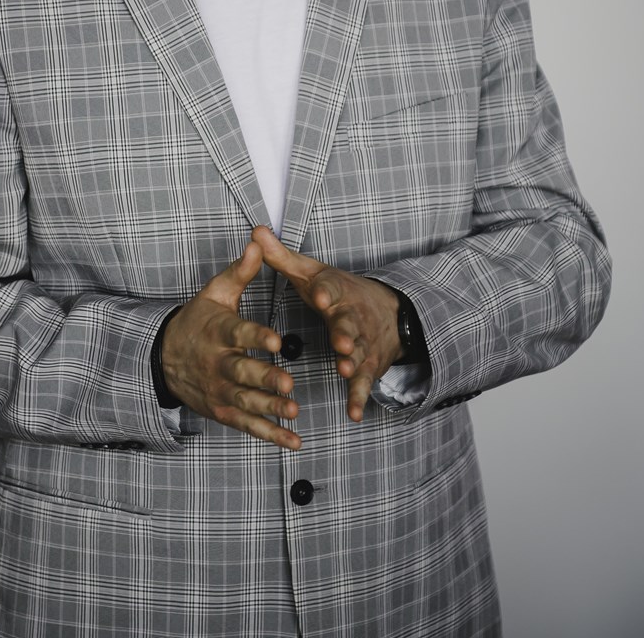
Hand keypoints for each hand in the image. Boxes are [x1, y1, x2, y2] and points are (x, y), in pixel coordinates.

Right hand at [161, 242, 300, 449]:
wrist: (164, 356)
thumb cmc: (199, 321)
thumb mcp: (215, 293)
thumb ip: (240, 272)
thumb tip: (259, 243)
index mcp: (219, 331)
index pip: (239, 333)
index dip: (257, 337)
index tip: (277, 340)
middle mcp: (218, 363)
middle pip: (243, 372)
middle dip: (266, 378)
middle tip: (289, 382)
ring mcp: (220, 389)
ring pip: (247, 401)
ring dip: (270, 408)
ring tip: (293, 411)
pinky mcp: (223, 410)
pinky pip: (247, 424)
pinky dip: (270, 434)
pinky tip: (293, 441)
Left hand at [251, 226, 403, 421]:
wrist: (388, 309)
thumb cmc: (337, 291)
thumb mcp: (311, 272)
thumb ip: (281, 257)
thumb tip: (255, 231)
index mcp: (336, 292)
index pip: (333, 288)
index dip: (328, 292)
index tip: (321, 295)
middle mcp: (352, 317)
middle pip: (350, 324)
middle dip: (346, 332)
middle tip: (341, 341)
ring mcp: (363, 342)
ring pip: (359, 353)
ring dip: (353, 362)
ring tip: (344, 368)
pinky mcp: (368, 365)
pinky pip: (363, 382)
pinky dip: (359, 396)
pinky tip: (353, 412)